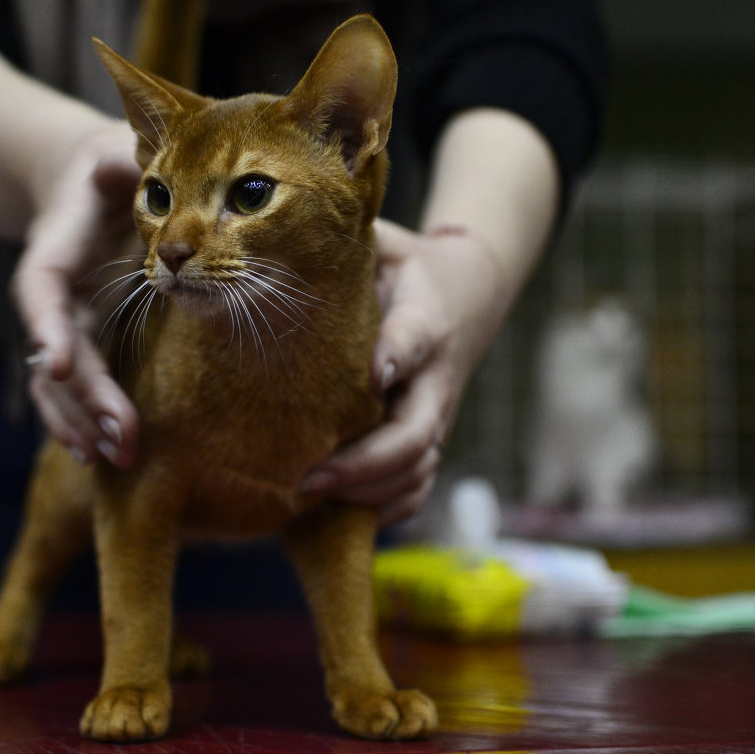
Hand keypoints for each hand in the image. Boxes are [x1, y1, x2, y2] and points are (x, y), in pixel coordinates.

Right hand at [13, 123, 142, 466]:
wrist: (87, 182)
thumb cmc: (109, 166)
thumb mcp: (116, 153)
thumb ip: (121, 160)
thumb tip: (118, 163)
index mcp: (56, 247)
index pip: (42, 291)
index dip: (47, 327)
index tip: (60, 364)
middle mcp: (54, 292)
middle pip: (58, 350)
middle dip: (85, 396)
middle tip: (118, 436)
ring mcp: (66, 319)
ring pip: (59, 380)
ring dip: (83, 420)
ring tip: (116, 455)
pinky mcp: (82, 336)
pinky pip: (73, 385)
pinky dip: (82, 418)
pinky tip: (102, 450)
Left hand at [302, 219, 510, 525]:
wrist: (466, 293)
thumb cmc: (405, 267)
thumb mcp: (383, 243)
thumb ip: (349, 244)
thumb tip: (289, 236)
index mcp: (425, 319)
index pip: (415, 339)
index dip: (396, 357)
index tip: (371, 375)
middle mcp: (436, 378)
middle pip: (416, 435)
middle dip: (363, 464)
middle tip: (307, 476)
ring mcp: (435, 416)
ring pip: (417, 472)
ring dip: (368, 495)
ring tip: (307, 498)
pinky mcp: (428, 440)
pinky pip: (416, 489)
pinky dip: (383, 511)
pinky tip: (334, 517)